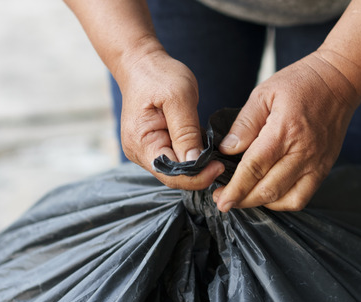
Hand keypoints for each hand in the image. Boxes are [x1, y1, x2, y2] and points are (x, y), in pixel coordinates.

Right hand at [116, 46, 223, 188]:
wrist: (143, 64)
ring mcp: (145, 151)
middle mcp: (139, 152)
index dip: (197, 176)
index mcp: (141, 142)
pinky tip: (203, 150)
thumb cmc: (159, 76)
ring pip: (175, 171)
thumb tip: (195, 161)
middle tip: (221, 163)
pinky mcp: (154, 147)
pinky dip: (190, 158)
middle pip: (173, 177)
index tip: (219, 166)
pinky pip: (175, 160)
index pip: (170, 174)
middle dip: (198, 174)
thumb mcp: (178, 98)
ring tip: (215, 156)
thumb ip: (186, 131)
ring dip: (195, 167)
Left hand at [212, 51, 360, 211]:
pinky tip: (269, 194)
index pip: (254, 168)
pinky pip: (302, 197)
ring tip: (244, 198)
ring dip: (261, 204)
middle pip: (268, 190)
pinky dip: (283, 202)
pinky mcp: (324, 168)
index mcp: (284, 131)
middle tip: (224, 201)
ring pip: (285, 199)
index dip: (235, 188)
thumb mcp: (264, 94)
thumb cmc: (300, 83)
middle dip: (242, 200)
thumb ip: (245, 123)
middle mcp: (302, 152)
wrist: (340, 80)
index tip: (221, 200)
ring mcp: (316, 163)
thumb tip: (227, 149)